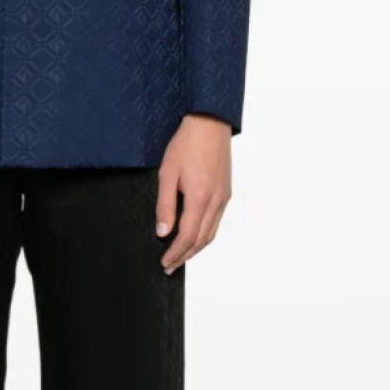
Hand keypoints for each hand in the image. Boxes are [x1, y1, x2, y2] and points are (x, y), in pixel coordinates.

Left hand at [156, 113, 232, 272]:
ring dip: (196, 248)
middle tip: (170, 266)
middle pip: (201, 240)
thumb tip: (162, 232)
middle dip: (185, 256)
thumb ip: (165, 205)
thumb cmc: (186, 144)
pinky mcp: (226, 193)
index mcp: (199, 198)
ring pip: (211, 233)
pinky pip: (217, 222)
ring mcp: (224, 198)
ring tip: (181, 256)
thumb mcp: (167, 174)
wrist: (210, 123)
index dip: (175, 253)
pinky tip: (195, 236)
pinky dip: (205, 235)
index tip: (165, 262)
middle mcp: (215, 202)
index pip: (187, 236)